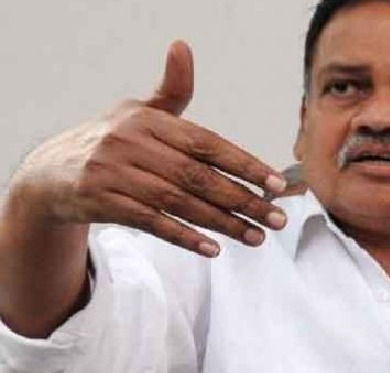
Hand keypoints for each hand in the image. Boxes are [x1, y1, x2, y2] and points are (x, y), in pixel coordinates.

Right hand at [13, 41, 287, 257]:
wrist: (53, 171)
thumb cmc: (111, 138)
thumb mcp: (137, 111)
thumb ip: (171, 91)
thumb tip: (182, 47)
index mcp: (150, 120)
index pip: (208, 144)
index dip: (244, 164)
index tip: (276, 185)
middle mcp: (133, 143)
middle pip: (199, 177)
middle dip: (243, 200)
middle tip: (276, 219)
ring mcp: (116, 173)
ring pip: (180, 203)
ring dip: (222, 223)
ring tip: (255, 237)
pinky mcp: (102, 202)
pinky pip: (151, 223)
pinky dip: (184, 237)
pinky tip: (212, 249)